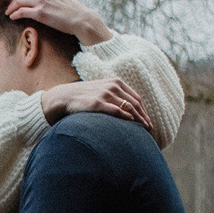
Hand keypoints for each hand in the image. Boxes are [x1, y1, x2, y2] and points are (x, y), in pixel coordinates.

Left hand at [7, 0, 113, 45]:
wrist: (81, 19)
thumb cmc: (73, 10)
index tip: (19, 2)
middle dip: (15, 1)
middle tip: (10, 7)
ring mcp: (42, 1)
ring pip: (20, 1)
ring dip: (12, 7)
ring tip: (8, 12)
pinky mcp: (40, 13)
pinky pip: (21, 11)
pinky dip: (14, 14)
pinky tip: (12, 17)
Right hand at [39, 78, 155, 134]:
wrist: (63, 97)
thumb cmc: (83, 97)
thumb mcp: (101, 91)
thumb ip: (114, 97)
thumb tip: (127, 110)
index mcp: (116, 82)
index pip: (136, 98)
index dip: (144, 111)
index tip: (148, 122)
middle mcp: (113, 86)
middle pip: (135, 103)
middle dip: (144, 117)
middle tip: (150, 129)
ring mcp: (105, 94)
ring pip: (128, 107)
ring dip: (138, 120)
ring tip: (143, 130)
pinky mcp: (97, 103)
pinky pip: (116, 111)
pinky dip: (126, 118)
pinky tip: (131, 125)